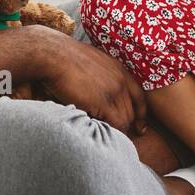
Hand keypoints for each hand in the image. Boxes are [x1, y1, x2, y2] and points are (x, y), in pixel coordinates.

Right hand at [25, 27, 147, 136]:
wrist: (53, 55)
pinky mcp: (103, 102)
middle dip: (128, 126)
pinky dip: (110, 132)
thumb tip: (93, 88)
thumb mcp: (89, 60)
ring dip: (117, 131)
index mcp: (118, 69)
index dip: (140, 114)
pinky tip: (100, 135)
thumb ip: (98, 74)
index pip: (139, 95)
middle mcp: (120, 80)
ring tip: (107, 139)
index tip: (139, 127)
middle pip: (132, 111)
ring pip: (125, 120)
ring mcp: (114, 91)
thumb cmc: (62, 56)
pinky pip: (116, 124)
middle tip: (120, 138)